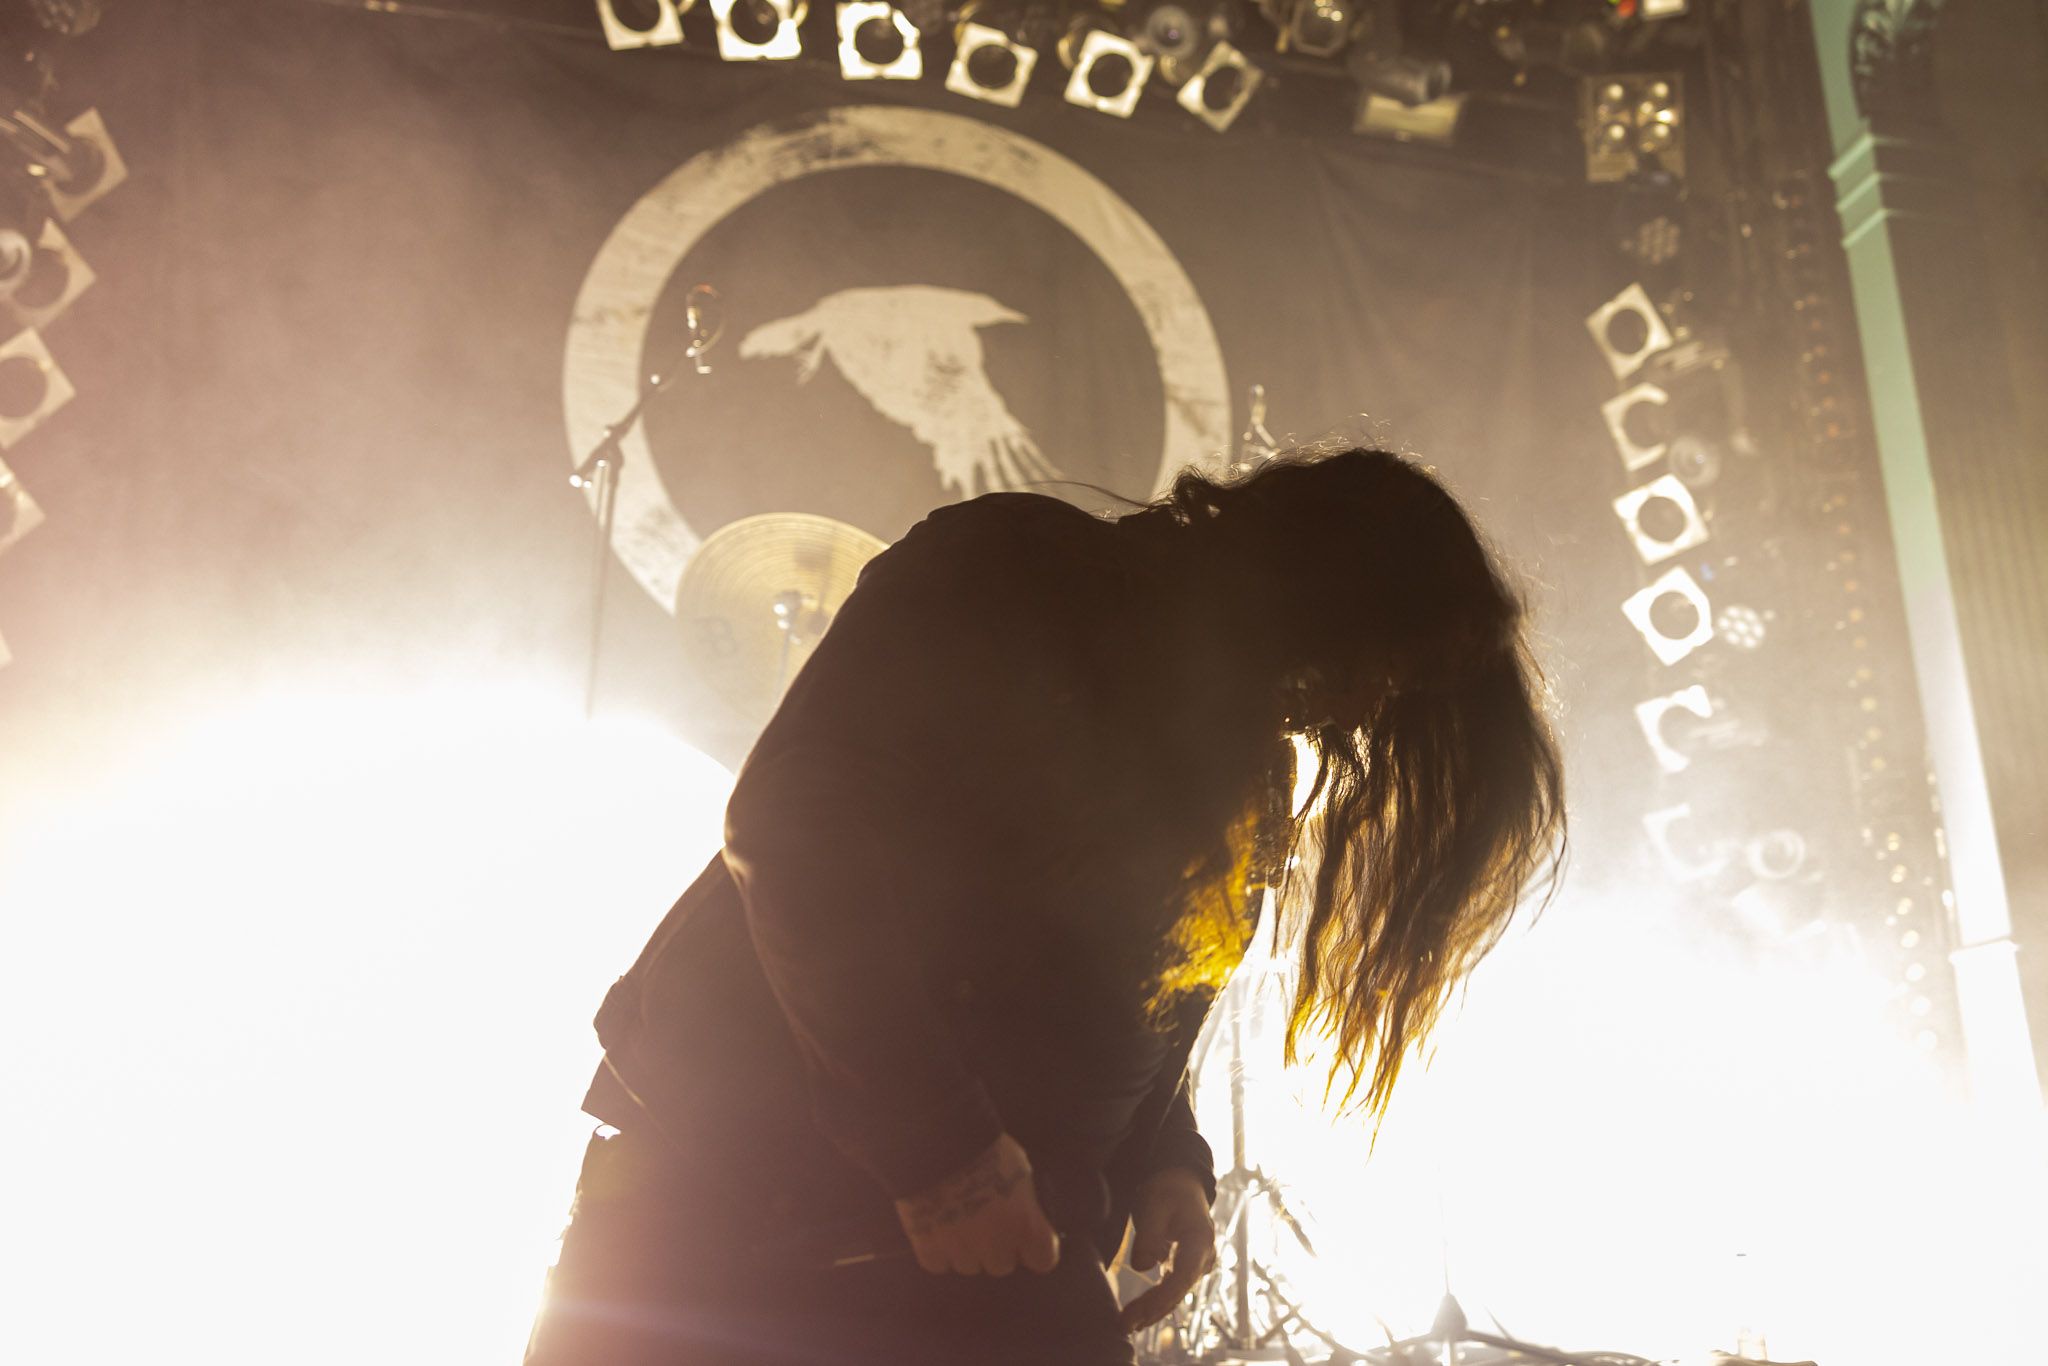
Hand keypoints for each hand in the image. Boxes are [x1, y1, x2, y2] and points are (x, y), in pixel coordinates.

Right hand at [892, 1132, 1060, 1276]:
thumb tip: (1022, 1212)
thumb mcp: (1021, 1172)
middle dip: (996, 1247)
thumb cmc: (989, 1150)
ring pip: (969, 1265)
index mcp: (1027, 1228)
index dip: (1033, 1248)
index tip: (1025, 1238)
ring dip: (966, 1249)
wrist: (940, 1144)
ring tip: (956, 1220)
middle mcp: (998, 1248)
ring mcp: (963, 1253)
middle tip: (984, 1220)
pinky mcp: (930, 1251)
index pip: (1043, 1259)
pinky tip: (934, 1226)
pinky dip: (937, 1250)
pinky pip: (938, 1263)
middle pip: (1002, 1264)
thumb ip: (1023, 1202)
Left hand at [1117, 1167, 1216, 1333]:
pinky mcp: (1184, 1267)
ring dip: (1152, 1311)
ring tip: (1126, 1326)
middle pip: (1178, 1290)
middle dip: (1152, 1310)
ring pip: (1174, 1293)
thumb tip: (1142, 1267)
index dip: (1162, 1297)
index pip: (1183, 1276)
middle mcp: (1204, 1257)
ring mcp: (1196, 1264)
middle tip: (1125, 1325)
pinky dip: (1154, 1302)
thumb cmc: (1167, 1190)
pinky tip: (1137, 1317)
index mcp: (1201, 1239)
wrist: (1179, 1181)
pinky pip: (1170, 1288)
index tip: (1140, 1313)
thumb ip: (1149, 1236)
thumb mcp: (1154, 1204)